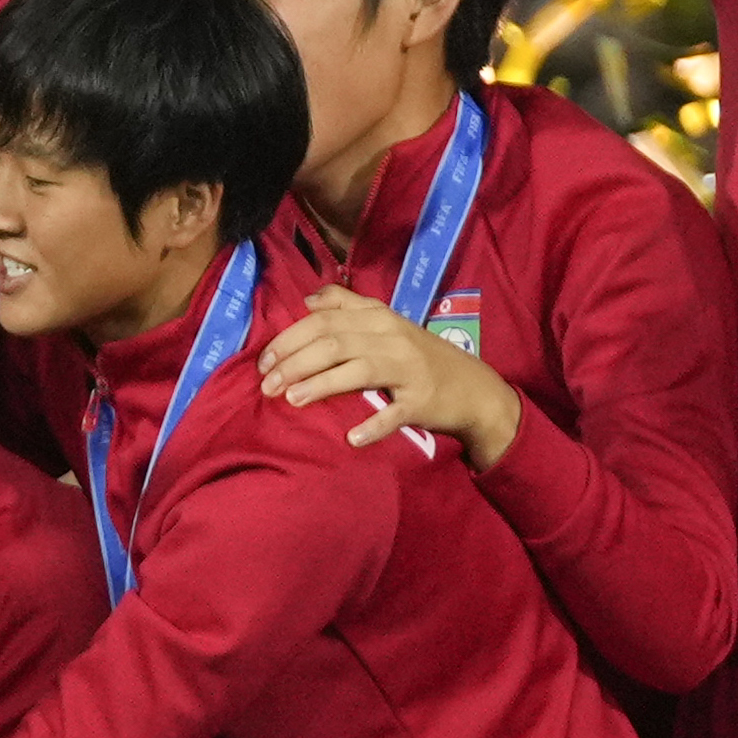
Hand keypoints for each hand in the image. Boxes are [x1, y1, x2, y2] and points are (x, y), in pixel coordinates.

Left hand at [255, 285, 524, 464]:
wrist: (472, 388)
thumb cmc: (419, 356)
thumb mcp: (387, 322)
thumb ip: (348, 305)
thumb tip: (307, 300)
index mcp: (379, 317)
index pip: (325, 319)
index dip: (290, 338)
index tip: (265, 360)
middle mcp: (392, 337)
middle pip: (334, 342)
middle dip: (295, 362)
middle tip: (267, 385)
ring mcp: (409, 369)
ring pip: (357, 371)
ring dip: (321, 385)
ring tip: (291, 400)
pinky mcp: (421, 402)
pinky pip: (393, 414)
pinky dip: (371, 425)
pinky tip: (350, 438)